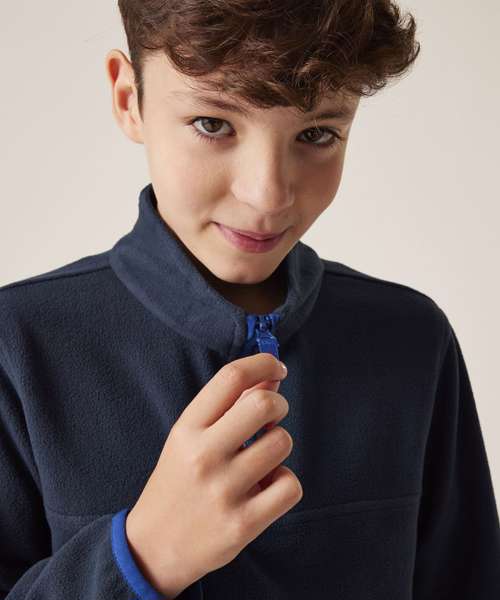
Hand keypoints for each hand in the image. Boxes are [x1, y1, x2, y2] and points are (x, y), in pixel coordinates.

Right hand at [125, 352, 301, 596]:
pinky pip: (290, 485)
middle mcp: (204, 455)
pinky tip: (265, 488)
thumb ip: (227, 406)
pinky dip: (284, 482)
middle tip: (271, 418)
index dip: (262, 363)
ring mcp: (224, 490)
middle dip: (279, 404)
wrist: (153, 547)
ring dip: (279, 444)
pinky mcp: (243, 524)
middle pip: (263, 404)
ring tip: (260, 459)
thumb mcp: (189, 437)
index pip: (231, 377)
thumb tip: (270, 377)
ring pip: (282, 442)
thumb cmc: (177, 482)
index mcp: (187, 429)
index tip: (276, 368)